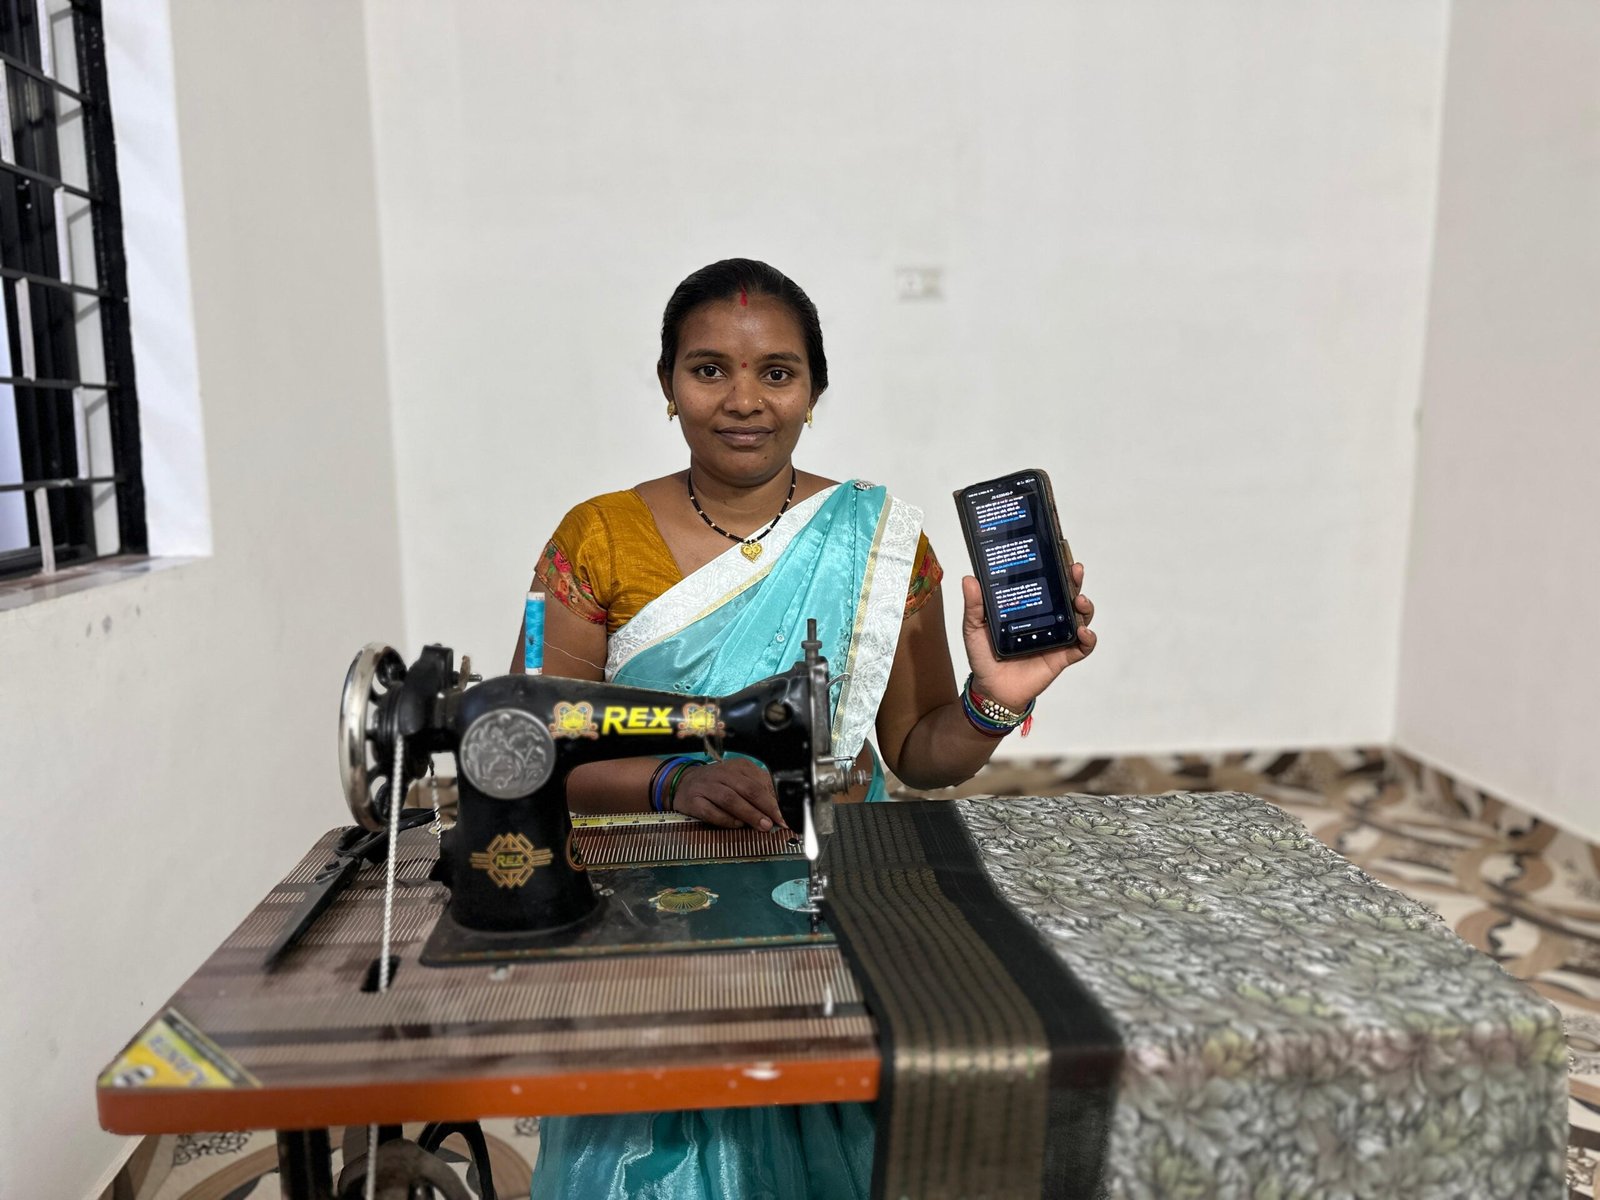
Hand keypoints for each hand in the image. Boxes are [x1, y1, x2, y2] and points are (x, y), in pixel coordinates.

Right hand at [670, 757, 786, 830]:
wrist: (682, 782)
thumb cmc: (716, 783)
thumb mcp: (738, 779)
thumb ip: (757, 789)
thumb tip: (777, 807)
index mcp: (737, 767)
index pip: (760, 782)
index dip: (774, 800)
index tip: (784, 814)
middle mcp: (722, 774)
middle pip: (748, 789)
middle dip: (765, 807)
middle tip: (776, 822)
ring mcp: (706, 787)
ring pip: (730, 799)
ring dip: (749, 814)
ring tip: (762, 825)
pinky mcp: (693, 801)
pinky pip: (711, 812)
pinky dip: (726, 820)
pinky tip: (736, 825)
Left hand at [961, 561, 1096, 713]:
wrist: (991, 689)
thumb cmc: (984, 657)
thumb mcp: (974, 628)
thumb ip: (974, 606)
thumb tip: (969, 579)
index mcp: (1028, 607)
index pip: (1046, 583)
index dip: (1055, 569)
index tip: (1057, 553)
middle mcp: (1047, 618)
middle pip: (1067, 595)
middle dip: (1074, 581)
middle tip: (1075, 570)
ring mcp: (1057, 637)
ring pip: (1080, 617)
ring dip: (1085, 607)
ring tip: (1079, 601)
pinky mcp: (1062, 657)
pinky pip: (1083, 647)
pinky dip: (1088, 639)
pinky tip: (1083, 632)